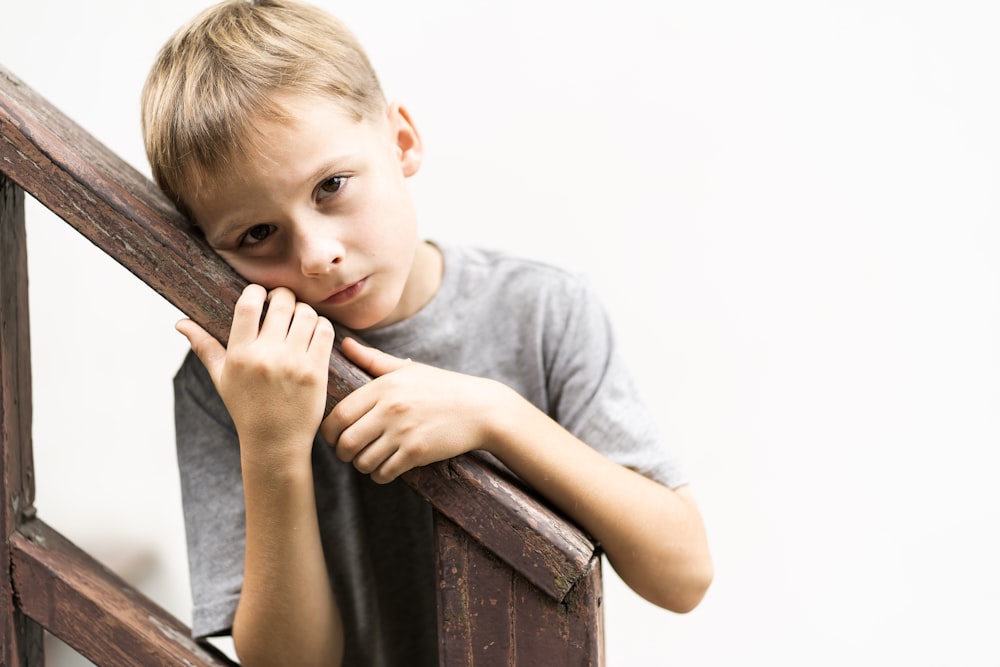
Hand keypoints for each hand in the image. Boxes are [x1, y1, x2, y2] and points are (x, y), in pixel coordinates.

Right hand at [176, 285, 335, 466]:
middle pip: (282, 302)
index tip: (260, 295)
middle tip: (282, 303)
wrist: (275, 442)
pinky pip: (324, 331)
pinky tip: (313, 332)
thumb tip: (180, 323)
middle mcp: (266, 356)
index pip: (248, 304)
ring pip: (306, 314)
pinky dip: (321, 325)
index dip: (256, 291)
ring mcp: (294, 363)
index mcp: (240, 355)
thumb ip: (203, 346)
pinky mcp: (316, 371)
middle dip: (283, 296)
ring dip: (303, 310)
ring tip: (298, 319)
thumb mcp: (221, 378)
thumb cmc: (246, 408)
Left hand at [322, 338, 507, 482]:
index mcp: (383, 387)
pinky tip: (387, 467)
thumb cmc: (442, 387)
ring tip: (369, 459)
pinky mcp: (417, 452)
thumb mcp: (407, 370)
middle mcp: (390, 409)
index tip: (334, 436)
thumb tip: (344, 343)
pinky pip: (384, 473)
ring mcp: (404, 432)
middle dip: (342, 453)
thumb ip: (372, 360)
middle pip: (346, 442)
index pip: (339, 415)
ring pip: (363, 461)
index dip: (329, 432)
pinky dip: (380, 474)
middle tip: (348, 452)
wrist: (481, 409)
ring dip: (361, 465)